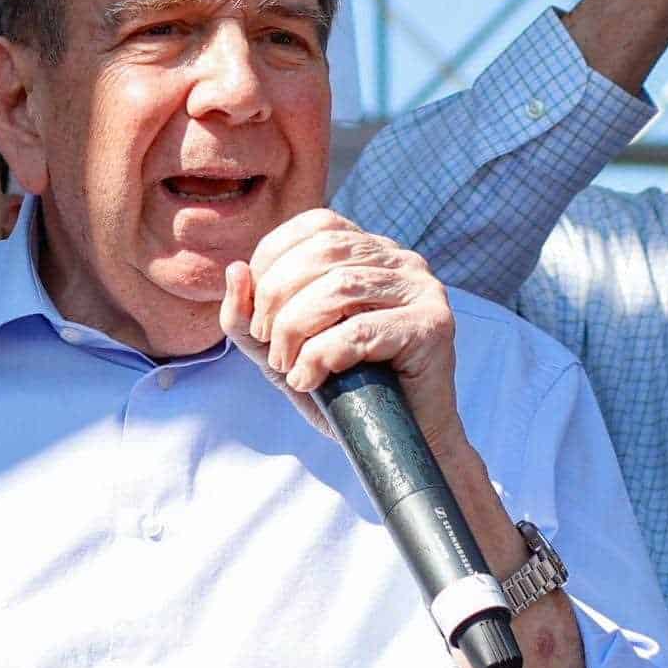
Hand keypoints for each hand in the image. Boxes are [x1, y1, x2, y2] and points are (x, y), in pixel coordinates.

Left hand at [222, 209, 464, 450]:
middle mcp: (402, 261)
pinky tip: (309, 380)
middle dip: (278, 297)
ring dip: (295, 330)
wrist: (397, 442)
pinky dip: (320, 356)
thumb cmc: (343, 391)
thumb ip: (251, 316)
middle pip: (324, 251)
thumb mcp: (283, 349)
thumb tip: (235, 270)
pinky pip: (360, 330)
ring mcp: (422, 290)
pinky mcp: (432, 326)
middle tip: (271, 346)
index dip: (274, 258)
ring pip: (340, 287)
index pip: (317, 225)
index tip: (258, 311)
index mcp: (371, 252)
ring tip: (288, 366)